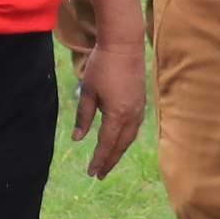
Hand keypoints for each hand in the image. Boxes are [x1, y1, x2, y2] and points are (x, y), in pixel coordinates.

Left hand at [74, 33, 147, 177]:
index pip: (106, 144)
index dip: (99, 160)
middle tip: (99, 174)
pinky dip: (125, 139)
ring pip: (129, 138)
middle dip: (109, 161)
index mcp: (117, 114)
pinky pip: (134, 128)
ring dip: (118, 151)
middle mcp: (132, 115)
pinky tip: (119, 141)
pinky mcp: (141, 102)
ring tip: (108, 161)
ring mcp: (139, 109)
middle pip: (120, 145)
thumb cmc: (102, 65)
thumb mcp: (87, 91)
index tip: (91, 173)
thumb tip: (78, 139)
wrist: (124, 44)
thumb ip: (83, 116)